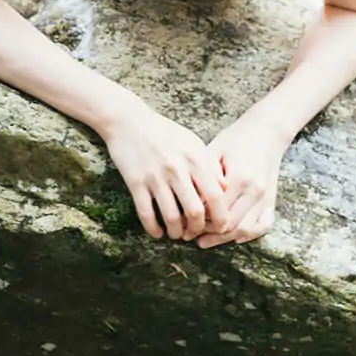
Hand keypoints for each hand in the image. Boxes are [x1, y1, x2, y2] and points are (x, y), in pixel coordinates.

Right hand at [101, 103, 228, 241]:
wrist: (130, 121)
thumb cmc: (165, 133)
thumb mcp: (193, 143)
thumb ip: (209, 165)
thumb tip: (226, 188)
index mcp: (195, 159)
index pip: (215, 195)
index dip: (221, 216)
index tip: (221, 226)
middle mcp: (178, 169)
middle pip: (195, 211)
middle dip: (198, 229)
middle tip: (196, 233)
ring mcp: (156, 177)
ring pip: (171, 217)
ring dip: (176, 232)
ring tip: (177, 234)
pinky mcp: (136, 182)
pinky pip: (146, 213)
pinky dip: (153, 228)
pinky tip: (157, 233)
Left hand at [192, 114, 288, 247]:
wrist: (267, 130)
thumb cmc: (237, 138)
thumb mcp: (214, 151)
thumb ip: (203, 177)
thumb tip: (187, 202)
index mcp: (239, 177)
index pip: (216, 211)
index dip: (198, 220)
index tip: (182, 222)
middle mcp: (254, 190)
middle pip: (229, 225)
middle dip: (207, 233)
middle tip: (189, 234)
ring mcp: (265, 197)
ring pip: (245, 229)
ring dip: (224, 238)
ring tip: (205, 239)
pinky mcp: (272, 199)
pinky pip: (262, 226)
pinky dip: (248, 235)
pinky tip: (232, 237)